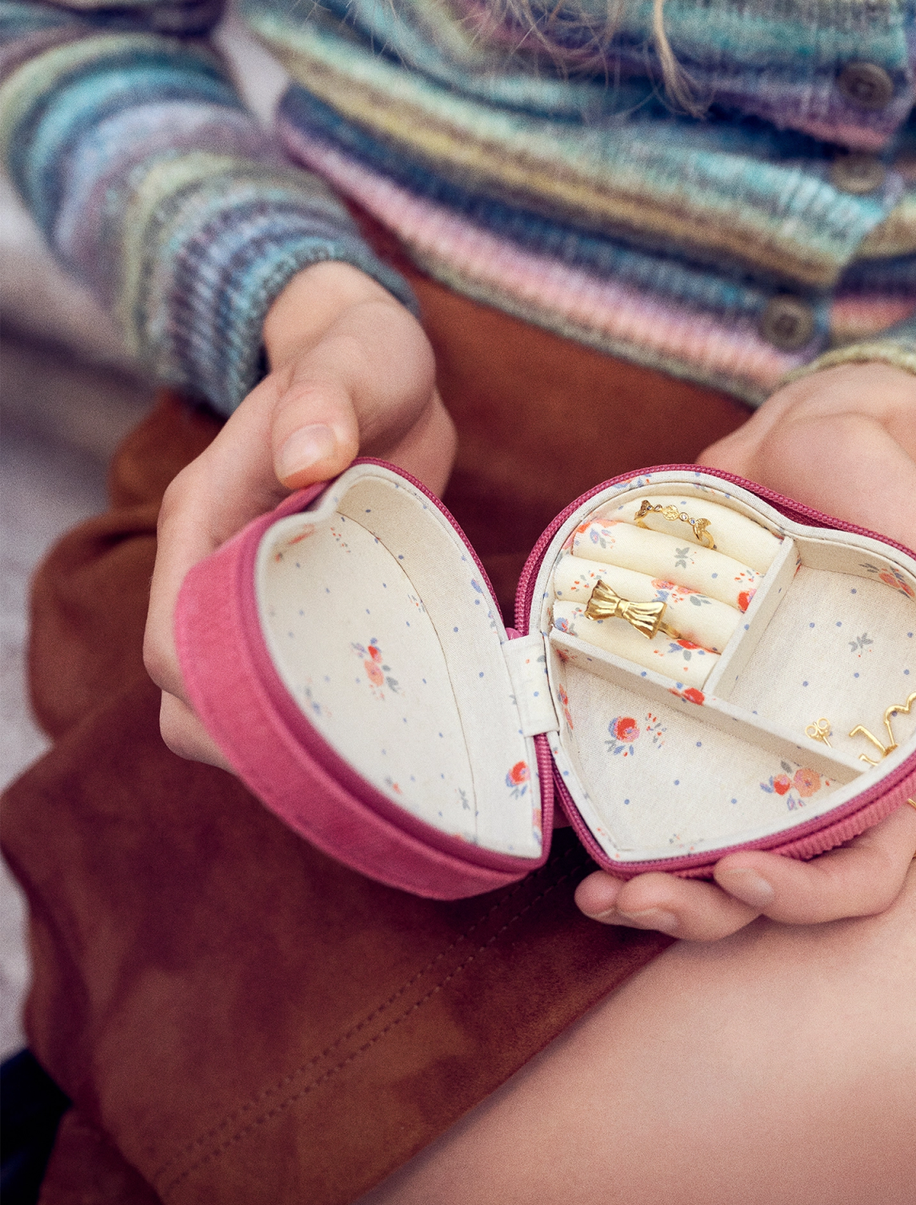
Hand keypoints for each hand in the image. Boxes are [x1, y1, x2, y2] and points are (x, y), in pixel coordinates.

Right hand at [144, 261, 455, 766]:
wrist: (378, 370)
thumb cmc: (360, 362)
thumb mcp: (353, 363)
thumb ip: (328, 397)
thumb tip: (310, 458)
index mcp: (204, 519)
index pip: (171, 641)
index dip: (211, 698)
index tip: (287, 728)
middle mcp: (214, 564)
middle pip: (188, 694)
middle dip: (243, 741)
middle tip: (337, 765)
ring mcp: (253, 592)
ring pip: (231, 699)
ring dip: (281, 739)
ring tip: (360, 757)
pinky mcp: (297, 606)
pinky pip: (283, 682)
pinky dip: (316, 717)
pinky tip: (377, 729)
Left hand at [577, 361, 915, 940]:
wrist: (808, 444)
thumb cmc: (891, 506)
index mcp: (878, 764)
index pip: (862, 875)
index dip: (805, 898)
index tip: (738, 870)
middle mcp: (804, 770)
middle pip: (762, 886)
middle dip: (699, 913)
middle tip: (632, 900)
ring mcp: (738, 743)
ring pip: (699, 854)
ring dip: (647, 891)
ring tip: (594, 894)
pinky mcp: (684, 706)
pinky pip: (650, 780)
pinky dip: (614, 818)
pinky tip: (571, 834)